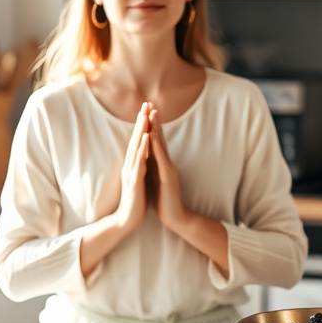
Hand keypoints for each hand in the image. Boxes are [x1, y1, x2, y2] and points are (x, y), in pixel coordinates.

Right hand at [114, 102, 150, 232]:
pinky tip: (145, 137)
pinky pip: (139, 161)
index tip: (147, 110)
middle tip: (145, 104)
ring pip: (135, 147)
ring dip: (141, 130)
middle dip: (141, 121)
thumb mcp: (138, 181)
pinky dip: (142, 148)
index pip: (137, 142)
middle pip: (135, 139)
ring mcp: (130, 172)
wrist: (127, 221)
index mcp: (133, 166)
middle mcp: (129, 165)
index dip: (142, 126)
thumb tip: (142, 158)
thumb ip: (139, 168)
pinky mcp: (134, 180)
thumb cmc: (135, 202)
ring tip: (145, 115)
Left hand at [146, 107, 188, 231]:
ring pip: (161, 146)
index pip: (156, 142)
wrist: (175, 218)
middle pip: (160, 139)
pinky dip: (156, 147)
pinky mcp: (168, 178)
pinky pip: (161, 159)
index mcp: (162, 164)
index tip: (146, 111)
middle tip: (150, 104)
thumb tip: (147, 156)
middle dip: (155, 121)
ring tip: (151, 115)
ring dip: (156, 129)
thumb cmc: (164, 200)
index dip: (152, 126)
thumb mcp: (156, 179)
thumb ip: (154, 166)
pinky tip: (152, 137)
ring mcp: (169, 169)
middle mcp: (167, 163)